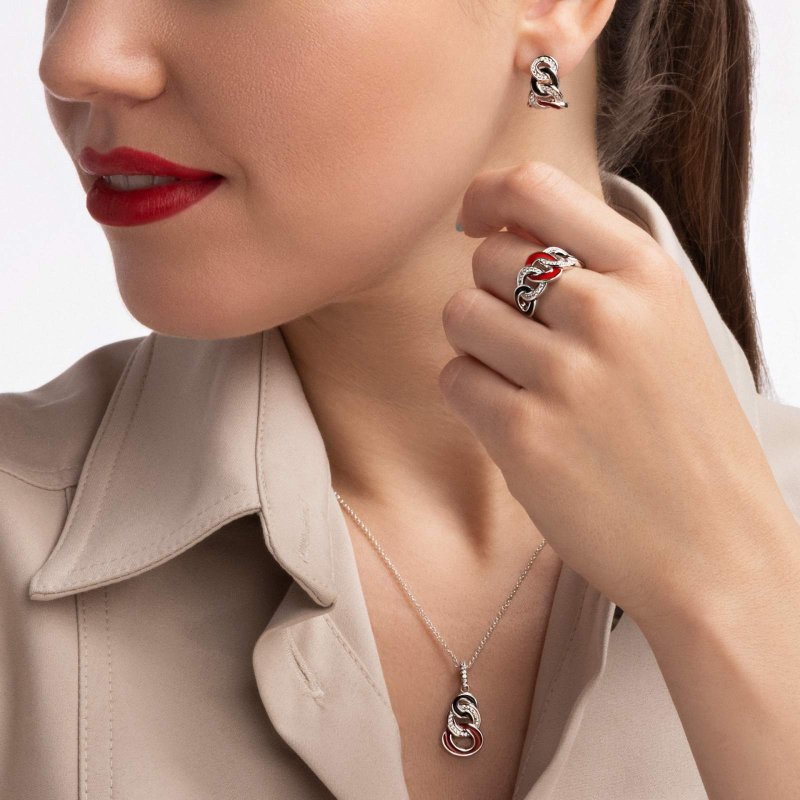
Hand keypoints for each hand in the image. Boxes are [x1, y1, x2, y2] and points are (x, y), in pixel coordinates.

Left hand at [439, 160, 794, 627]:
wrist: (715, 549)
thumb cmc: (683, 437)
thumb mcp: (666, 327)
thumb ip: (595, 273)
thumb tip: (501, 229)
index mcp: (647, 272)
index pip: (532, 186)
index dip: (486, 196)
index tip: (477, 221)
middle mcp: (606, 311)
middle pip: (485, 259)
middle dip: (491, 293)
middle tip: (525, 341)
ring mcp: (563, 374)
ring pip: (459, 315)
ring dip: (478, 346)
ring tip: (524, 383)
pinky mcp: (524, 435)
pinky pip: (454, 378)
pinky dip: (472, 397)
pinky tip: (518, 424)